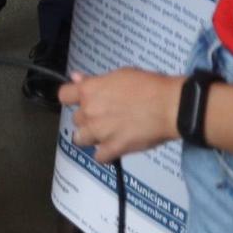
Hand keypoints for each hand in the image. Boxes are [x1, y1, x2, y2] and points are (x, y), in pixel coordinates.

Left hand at [59, 68, 182, 162]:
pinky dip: (105, 154)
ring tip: (105, 134)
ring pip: (80, 139)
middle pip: (75, 119)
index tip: (78, 100)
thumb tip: (77, 78)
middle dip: (87, 119)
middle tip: (103, 117)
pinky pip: (98, 157)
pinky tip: (113, 148)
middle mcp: (90, 112)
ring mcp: (100, 132)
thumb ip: (95, 80)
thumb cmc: (149, 86)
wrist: (169, 106)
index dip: (71, 98)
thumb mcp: (120, 75)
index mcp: (89, 91)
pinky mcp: (113, 148)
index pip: (64, 95)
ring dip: (90, 137)